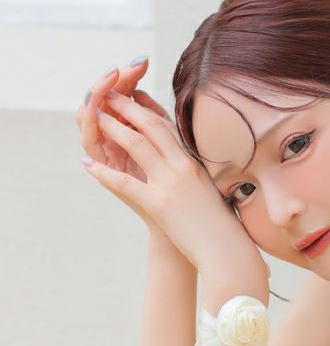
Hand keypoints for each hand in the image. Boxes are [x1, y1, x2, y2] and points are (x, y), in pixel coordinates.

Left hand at [80, 83, 266, 282]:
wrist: (226, 250)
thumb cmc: (219, 225)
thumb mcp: (207, 190)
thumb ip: (193, 173)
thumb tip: (181, 163)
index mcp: (193, 163)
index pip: (168, 127)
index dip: (147, 109)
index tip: (133, 97)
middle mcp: (182, 167)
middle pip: (150, 127)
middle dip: (127, 108)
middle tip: (109, 95)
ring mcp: (170, 184)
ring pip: (137, 145)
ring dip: (113, 128)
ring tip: (97, 117)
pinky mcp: (158, 205)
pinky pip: (124, 182)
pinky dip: (103, 173)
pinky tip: (88, 165)